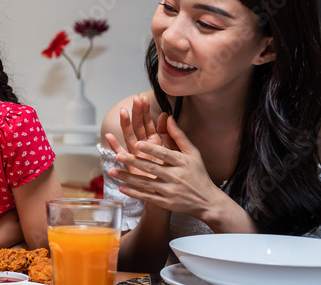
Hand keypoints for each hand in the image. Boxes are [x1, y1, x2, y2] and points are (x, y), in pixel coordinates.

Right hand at [105, 96, 172, 176]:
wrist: (172, 194)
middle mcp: (143, 147)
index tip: (141, 98)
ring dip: (125, 125)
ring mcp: (136, 155)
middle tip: (134, 100)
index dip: (144, 111)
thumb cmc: (174, 174)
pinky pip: (122, 155)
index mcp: (154, 142)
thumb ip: (171, 134)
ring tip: (123, 112)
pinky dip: (114, 146)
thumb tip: (166, 115)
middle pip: (137, 127)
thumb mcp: (176, 151)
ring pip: (129, 137)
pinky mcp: (131, 166)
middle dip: (136, 113)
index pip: (147, 123)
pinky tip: (109, 136)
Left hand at [108, 116, 224, 220]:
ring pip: (145, 183)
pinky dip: (134, 193)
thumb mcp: (193, 154)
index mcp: (182, 163)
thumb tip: (169, 117)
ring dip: (128, 177)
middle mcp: (175, 177)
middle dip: (134, 162)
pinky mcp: (165, 203)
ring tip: (112, 171)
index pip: (164, 154)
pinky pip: (147, 197)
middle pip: (151, 168)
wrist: (208, 202)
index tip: (138, 143)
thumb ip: (178, 136)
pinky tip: (121, 188)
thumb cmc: (198, 174)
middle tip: (119, 156)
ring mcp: (169, 191)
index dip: (151, 149)